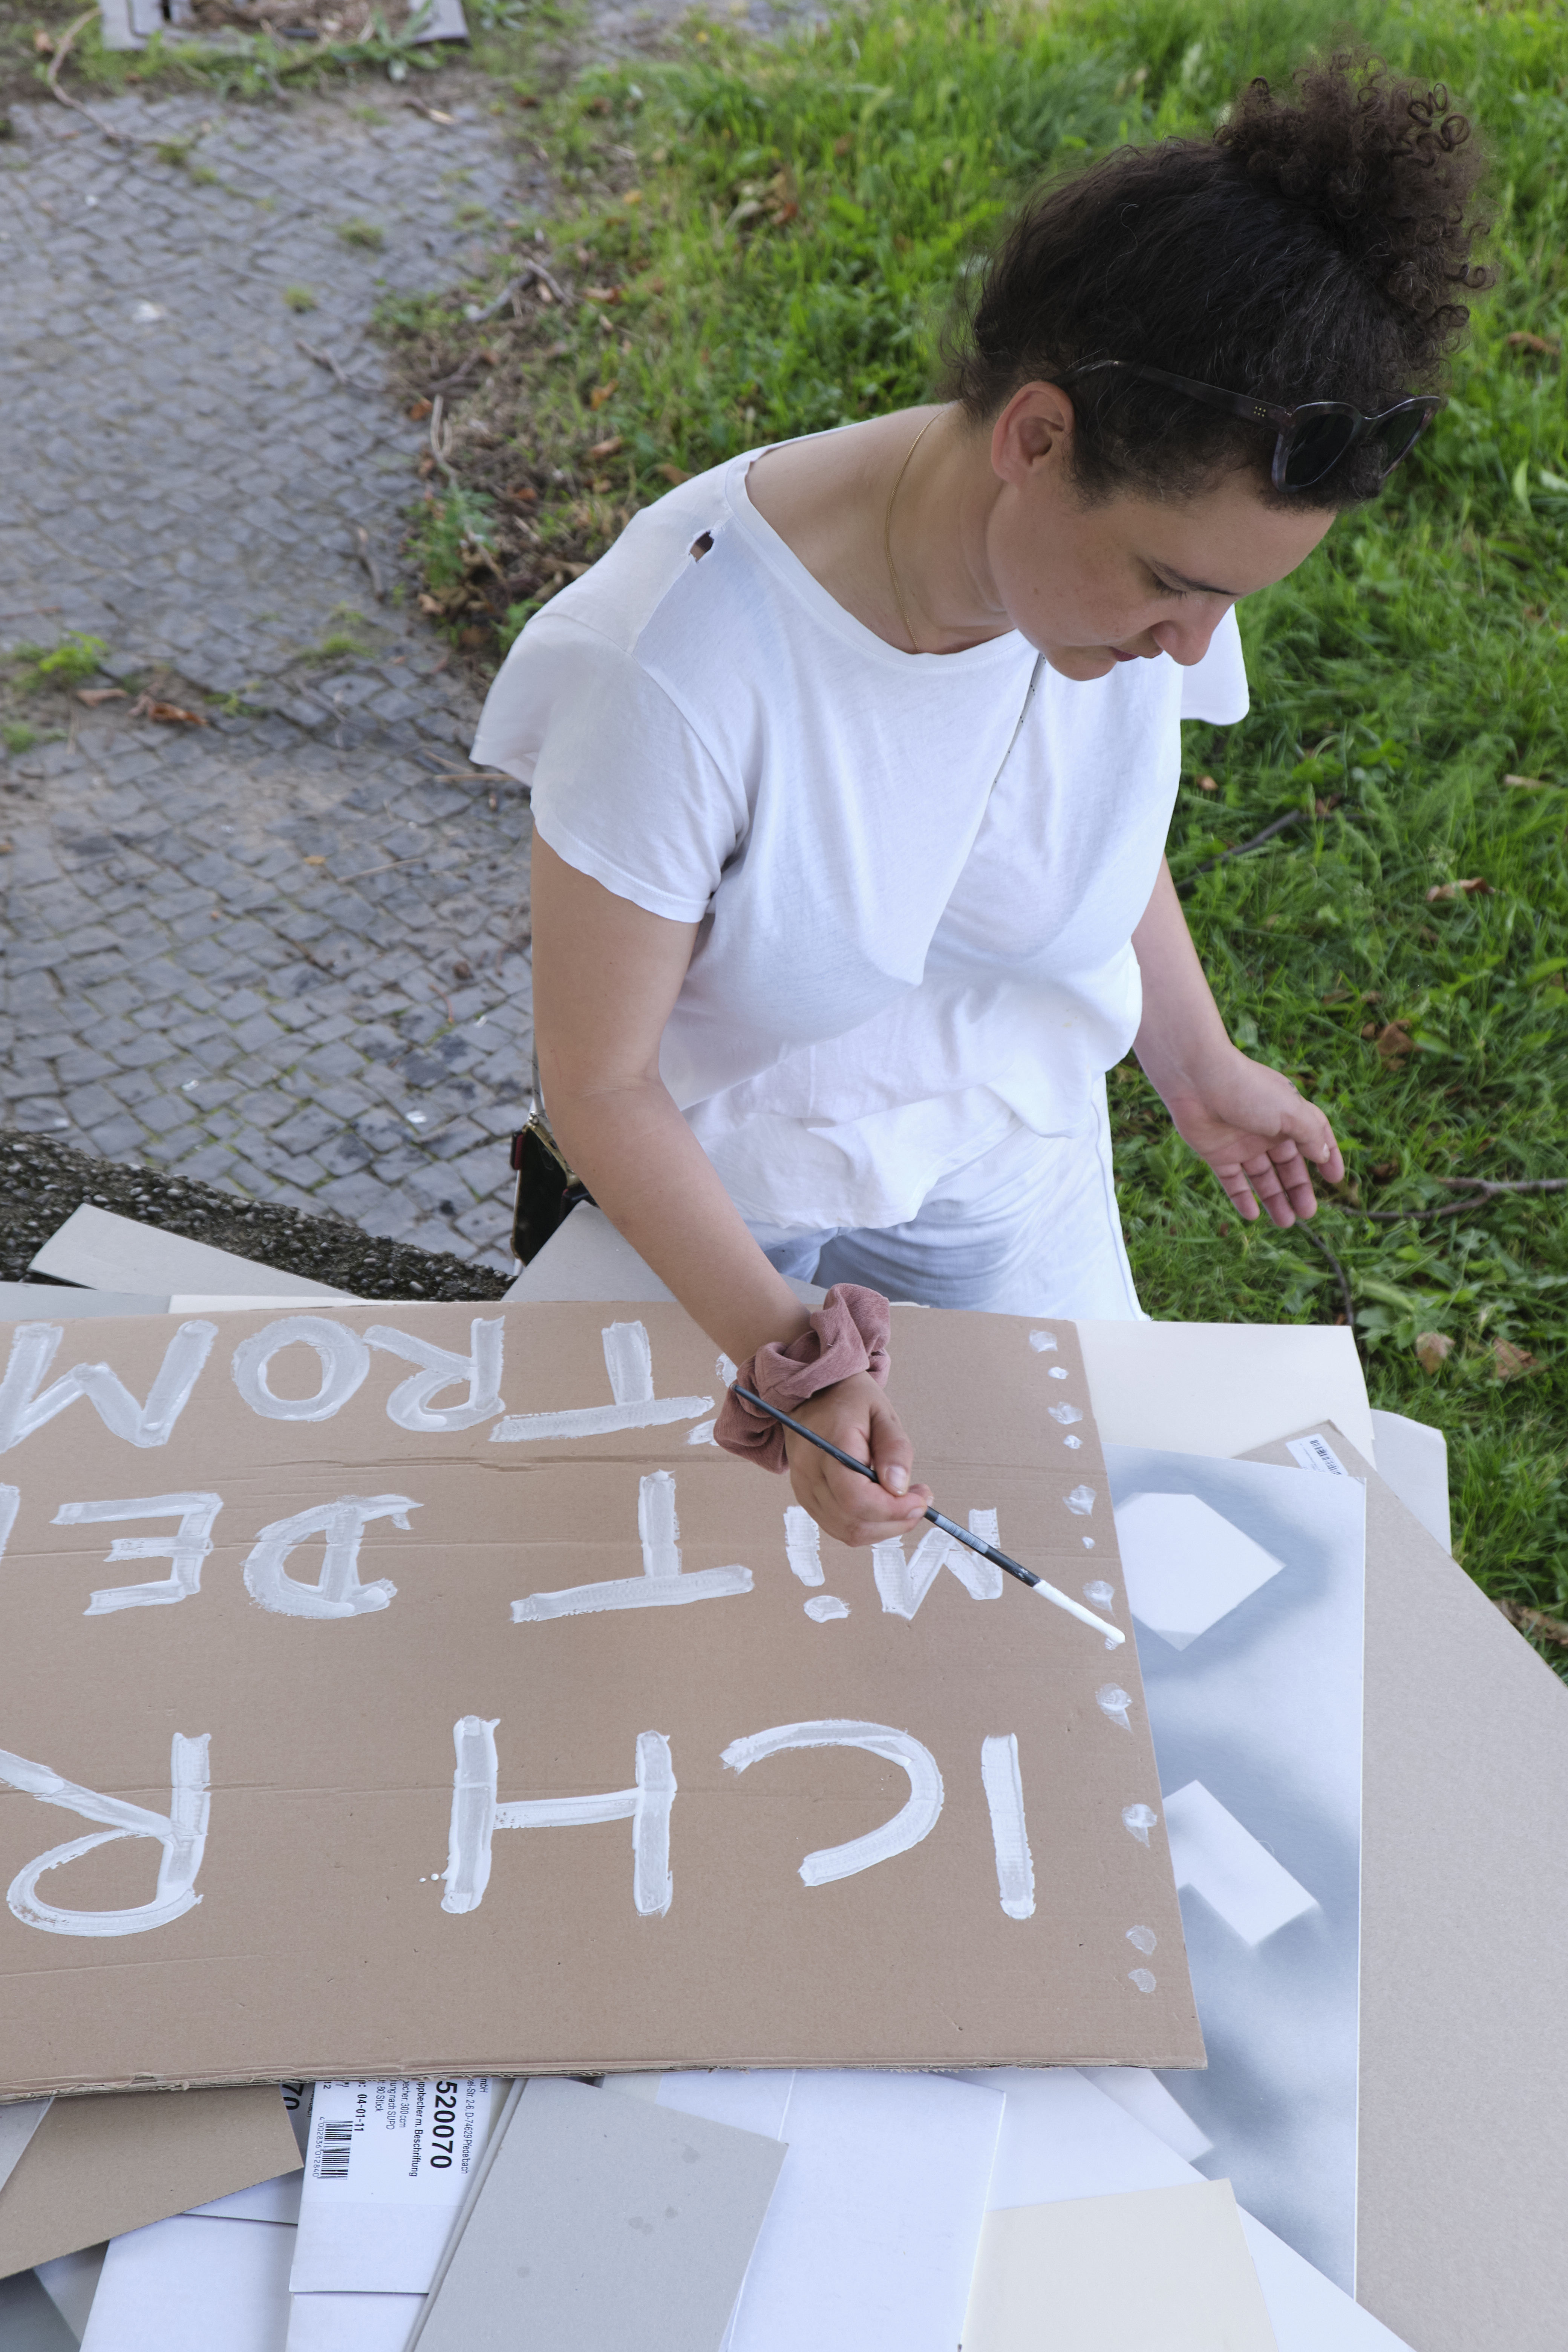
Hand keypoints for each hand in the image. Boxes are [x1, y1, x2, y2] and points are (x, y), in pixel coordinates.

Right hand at [783, 1372, 932, 1548]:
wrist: (812, 1394)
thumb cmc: (849, 1401)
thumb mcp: (882, 1414)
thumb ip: (894, 1449)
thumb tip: (899, 1489)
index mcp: (830, 1447)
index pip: (856, 1499)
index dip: (893, 1510)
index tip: (921, 1500)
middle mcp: (810, 1473)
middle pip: (853, 1522)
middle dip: (895, 1521)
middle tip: (920, 1502)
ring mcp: (804, 1489)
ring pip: (847, 1532)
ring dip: (884, 1528)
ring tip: (904, 1504)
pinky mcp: (806, 1498)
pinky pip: (838, 1527)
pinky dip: (867, 1525)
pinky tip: (883, 1507)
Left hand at [1156, 1043, 1344, 1227]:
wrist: (1197, 1080)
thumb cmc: (1248, 1090)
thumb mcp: (1290, 1112)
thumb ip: (1310, 1135)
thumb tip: (1322, 1155)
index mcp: (1288, 1114)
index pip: (1314, 1137)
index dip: (1327, 1156)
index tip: (1335, 1179)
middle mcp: (1266, 1129)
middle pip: (1288, 1164)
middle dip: (1299, 1188)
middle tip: (1308, 1213)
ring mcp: (1241, 1143)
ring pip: (1262, 1177)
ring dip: (1275, 1199)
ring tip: (1286, 1222)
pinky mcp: (1217, 1154)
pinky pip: (1233, 1181)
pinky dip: (1242, 1198)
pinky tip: (1253, 1215)